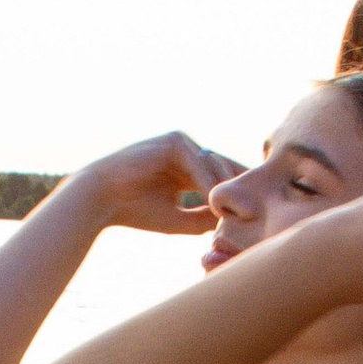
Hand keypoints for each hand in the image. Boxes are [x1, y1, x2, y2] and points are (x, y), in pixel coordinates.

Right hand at [64, 131, 242, 235]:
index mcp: (187, 169)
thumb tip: (232, 222)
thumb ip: (205, 218)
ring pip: (214, 167)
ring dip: (226, 190)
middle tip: (260, 208)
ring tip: (239, 211)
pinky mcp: (173, 141)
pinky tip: (215, 202)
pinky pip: (198, 165)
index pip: (220, 178)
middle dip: (240, 188)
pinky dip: (207, 184)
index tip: (257, 212)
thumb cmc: (135, 211)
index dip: (238, 193)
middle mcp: (186, 153)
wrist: (102, 199)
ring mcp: (180, 144)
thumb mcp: (179, 220)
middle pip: (224, 168)